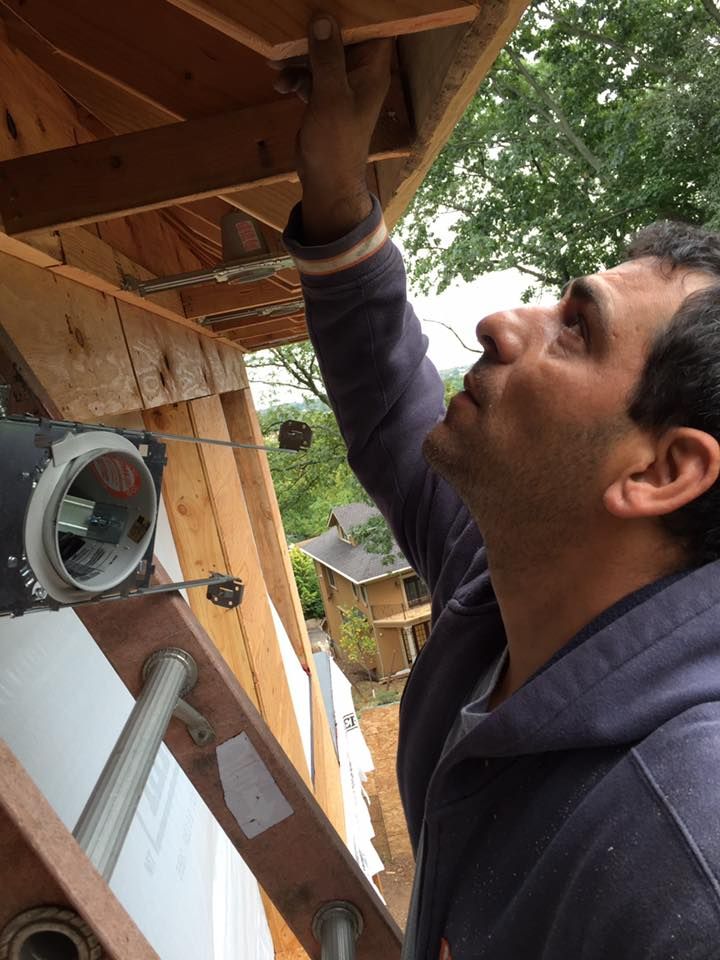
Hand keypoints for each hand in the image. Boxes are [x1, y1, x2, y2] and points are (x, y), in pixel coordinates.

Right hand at [270, 15, 391, 242]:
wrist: (326, 182)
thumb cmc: (336, 143)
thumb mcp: (330, 96)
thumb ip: (327, 57)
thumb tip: (323, 18)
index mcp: (372, 69)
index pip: (374, 27)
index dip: (358, 13)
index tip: (332, 5)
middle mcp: (360, 73)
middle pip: (341, 37)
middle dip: (315, 32)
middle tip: (291, 24)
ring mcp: (342, 86)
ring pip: (321, 56)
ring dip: (297, 57)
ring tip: (274, 61)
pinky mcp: (325, 99)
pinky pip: (310, 76)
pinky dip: (295, 77)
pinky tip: (280, 85)